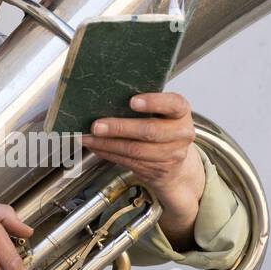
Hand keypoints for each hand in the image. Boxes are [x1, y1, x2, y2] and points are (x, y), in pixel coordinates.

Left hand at [81, 91, 205, 242]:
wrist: (177, 164)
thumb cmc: (163, 128)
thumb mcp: (161, 112)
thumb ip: (144, 105)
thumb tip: (106, 99)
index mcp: (181, 112)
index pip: (172, 104)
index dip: (153, 102)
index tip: (132, 101)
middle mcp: (181, 134)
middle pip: (149, 131)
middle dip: (119, 128)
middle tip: (97, 126)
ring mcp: (171, 155)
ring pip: (136, 150)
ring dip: (107, 144)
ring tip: (89, 138)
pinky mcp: (157, 170)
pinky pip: (129, 162)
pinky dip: (109, 154)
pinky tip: (97, 147)